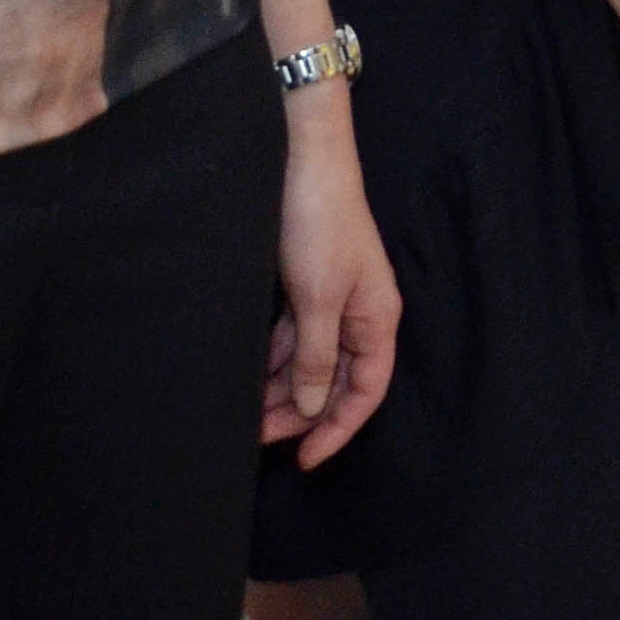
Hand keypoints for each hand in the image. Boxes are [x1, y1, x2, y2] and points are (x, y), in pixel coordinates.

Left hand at [262, 94, 399, 469]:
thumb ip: (315, 356)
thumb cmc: (319, 222)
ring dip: (279, 391)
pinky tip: (246, 376)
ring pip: (308, 363)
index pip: (365, 391)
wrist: (301, 158)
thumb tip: (310, 406)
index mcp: (376, 318)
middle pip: (334, 382)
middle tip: (257, 440)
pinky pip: (292, 339)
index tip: (306, 461)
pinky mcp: (306, 286)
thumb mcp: (317, 297)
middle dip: (299, 415)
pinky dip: (271, 361)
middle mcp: (358, 314)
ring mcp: (331, 299)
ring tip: (244, 415)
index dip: (338, 429)